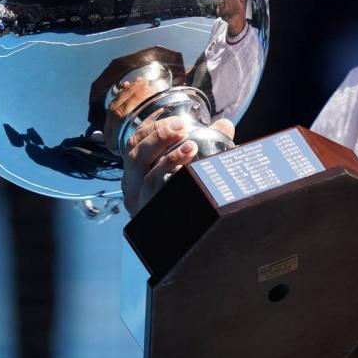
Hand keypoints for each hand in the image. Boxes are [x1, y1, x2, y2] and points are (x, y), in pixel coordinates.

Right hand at [107, 77, 234, 214]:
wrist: (188, 235)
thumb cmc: (186, 191)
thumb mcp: (191, 163)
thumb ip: (208, 142)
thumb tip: (225, 125)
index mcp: (137, 170)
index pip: (134, 144)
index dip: (152, 129)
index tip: (176, 122)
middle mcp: (132, 186)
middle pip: (136, 157)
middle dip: (158, 138)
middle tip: (182, 127)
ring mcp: (140, 203)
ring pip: (147, 178)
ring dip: (169, 159)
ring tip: (191, 147)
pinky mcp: (152, 216)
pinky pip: (159, 197)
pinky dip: (172, 180)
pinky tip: (188, 172)